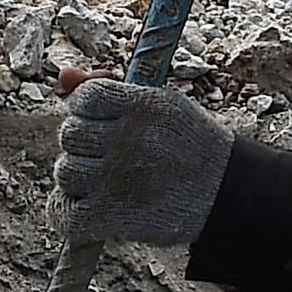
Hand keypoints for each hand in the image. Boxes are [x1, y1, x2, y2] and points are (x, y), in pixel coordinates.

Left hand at [55, 79, 233, 248]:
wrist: (228, 194)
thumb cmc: (190, 146)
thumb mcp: (162, 105)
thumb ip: (110, 87)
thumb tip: (63, 76)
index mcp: (144, 106)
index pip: (83, 99)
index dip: (87, 112)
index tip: (105, 125)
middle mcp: (130, 139)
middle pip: (70, 135)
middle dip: (84, 146)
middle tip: (111, 157)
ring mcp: (119, 178)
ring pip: (65, 172)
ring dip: (80, 181)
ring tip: (110, 185)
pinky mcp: (112, 215)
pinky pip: (66, 213)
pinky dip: (71, 214)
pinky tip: (92, 212)